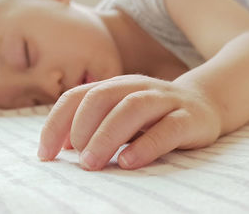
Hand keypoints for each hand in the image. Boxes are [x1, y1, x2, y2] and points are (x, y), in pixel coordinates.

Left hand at [37, 74, 221, 170]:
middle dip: (81, 128)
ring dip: (106, 135)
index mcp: (115, 86)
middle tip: (76, 161)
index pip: (76, 96)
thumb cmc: (152, 116)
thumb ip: (93, 126)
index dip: (56, 124)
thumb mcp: (120, 115)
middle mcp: (136, 87)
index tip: (45, 155)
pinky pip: (167, 128)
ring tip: (91, 163)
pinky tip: (129, 162)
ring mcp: (164, 100)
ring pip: (132, 108)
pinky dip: (146, 145)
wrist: (203, 103)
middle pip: (101, 97)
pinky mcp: (188, 118)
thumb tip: (61, 148)